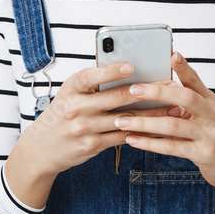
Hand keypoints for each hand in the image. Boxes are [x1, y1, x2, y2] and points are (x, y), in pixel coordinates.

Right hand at [15, 61, 174, 180]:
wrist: (41, 148)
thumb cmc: (62, 114)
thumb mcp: (70, 93)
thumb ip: (93, 83)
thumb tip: (126, 69)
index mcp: (72, 88)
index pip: (92, 76)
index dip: (112, 71)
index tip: (131, 66)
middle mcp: (77, 107)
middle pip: (116, 97)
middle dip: (146, 91)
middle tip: (169, 85)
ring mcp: (85, 127)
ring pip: (126, 118)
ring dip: (153, 113)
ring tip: (173, 108)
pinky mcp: (93, 145)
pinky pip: (122, 136)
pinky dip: (141, 131)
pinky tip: (158, 127)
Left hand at [114, 51, 214, 191]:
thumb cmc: (214, 135)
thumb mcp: (206, 113)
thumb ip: (189, 98)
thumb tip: (164, 81)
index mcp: (210, 101)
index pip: (195, 80)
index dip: (184, 68)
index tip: (171, 55)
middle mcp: (212, 115)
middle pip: (185, 98)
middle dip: (157, 93)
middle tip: (133, 90)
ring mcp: (209, 135)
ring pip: (173, 125)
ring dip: (145, 122)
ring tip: (123, 120)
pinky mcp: (203, 154)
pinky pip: (172, 147)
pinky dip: (150, 143)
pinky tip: (133, 139)